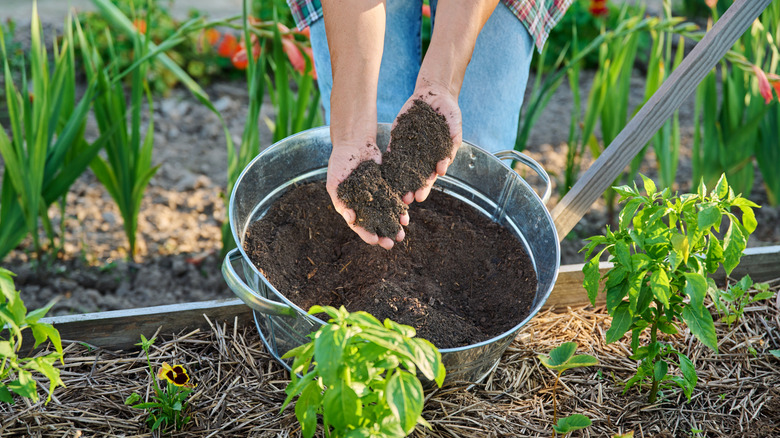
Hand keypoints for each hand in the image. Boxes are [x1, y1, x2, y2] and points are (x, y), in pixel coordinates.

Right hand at [326, 139, 408, 249]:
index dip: (366, 234)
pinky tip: (406, 215)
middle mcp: (364, 204)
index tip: (375, 240)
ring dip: (394, 225)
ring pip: (387, 214)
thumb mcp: (335, 181)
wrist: (354, 142)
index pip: (358, 224)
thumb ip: (341, 200)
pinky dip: (400, 208)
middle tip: (392, 243)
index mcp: (350, 206)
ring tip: (402, 234)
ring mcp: (377, 196)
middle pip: (375, 223)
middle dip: (383, 234)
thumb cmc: (339, 162)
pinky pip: (395, 200)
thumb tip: (350, 218)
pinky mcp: (387, 186)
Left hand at [392, 80, 461, 203]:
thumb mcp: (454, 125)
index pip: (430, 176)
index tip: (420, 197)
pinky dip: (388, 162)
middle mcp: (422, 156)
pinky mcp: (398, 138)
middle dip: (410, 188)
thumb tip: (443, 167)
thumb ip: (452, 143)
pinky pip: (392, 152)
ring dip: (398, 180)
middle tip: (405, 200)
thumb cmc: (449, 112)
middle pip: (414, 176)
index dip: (425, 186)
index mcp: (437, 157)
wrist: (434, 95)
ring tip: (393, 193)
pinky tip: (383, 172)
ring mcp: (409, 148)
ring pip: (402, 168)